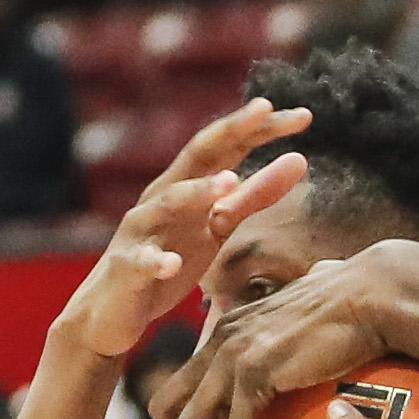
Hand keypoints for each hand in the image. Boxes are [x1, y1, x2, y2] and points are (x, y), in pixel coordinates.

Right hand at [60, 98, 311, 358]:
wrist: (115, 309)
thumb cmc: (171, 258)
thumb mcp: (219, 225)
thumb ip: (255, 195)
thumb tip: (300, 160)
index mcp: (189, 185)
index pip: (227, 146)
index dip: (260, 128)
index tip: (303, 115)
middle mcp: (162, 196)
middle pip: (198, 156)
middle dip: (232, 131)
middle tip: (266, 109)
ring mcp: (142, 229)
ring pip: (168, 202)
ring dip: (197, 191)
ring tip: (229, 182)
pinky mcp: (127, 267)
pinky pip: (142, 262)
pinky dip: (157, 262)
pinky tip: (173, 265)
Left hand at [153, 236, 418, 418]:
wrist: (373, 296)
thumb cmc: (354, 305)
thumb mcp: (305, 319)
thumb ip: (290, 328)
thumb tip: (306, 327)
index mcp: (226, 331)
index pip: (182, 388)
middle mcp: (219, 341)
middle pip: (169, 409)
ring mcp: (232, 355)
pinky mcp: (255, 372)